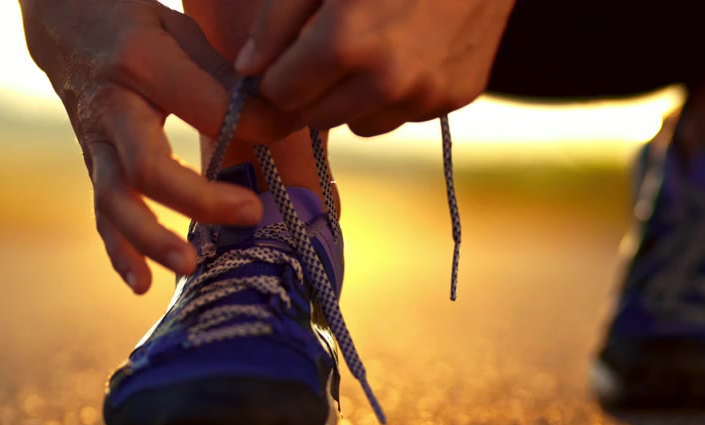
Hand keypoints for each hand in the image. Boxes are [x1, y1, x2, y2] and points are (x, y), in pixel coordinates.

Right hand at [19, 0, 295, 292]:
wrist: (66, 26)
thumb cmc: (137, 27)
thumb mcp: (181, 32)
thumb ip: (223, 76)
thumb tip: (280, 117)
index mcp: (142, 62)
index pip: (207, 107)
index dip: (255, 124)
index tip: (290, 127)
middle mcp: (112, 108)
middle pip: (150, 169)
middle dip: (201, 200)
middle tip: (251, 214)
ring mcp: (96, 143)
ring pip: (117, 202)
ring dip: (152, 239)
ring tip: (190, 268)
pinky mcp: (93, 166)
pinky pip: (103, 214)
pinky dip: (120, 252)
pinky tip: (143, 284)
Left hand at [235, 0, 515, 135]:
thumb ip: (277, 20)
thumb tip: (248, 70)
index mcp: (344, 44)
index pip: (281, 95)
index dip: (278, 73)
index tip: (289, 53)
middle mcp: (386, 82)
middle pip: (316, 118)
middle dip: (312, 90)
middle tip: (330, 48)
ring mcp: (426, 94)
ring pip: (362, 124)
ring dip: (355, 98)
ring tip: (375, 46)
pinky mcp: (456, 96)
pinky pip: (407, 113)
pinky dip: (400, 93)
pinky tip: (414, 47)